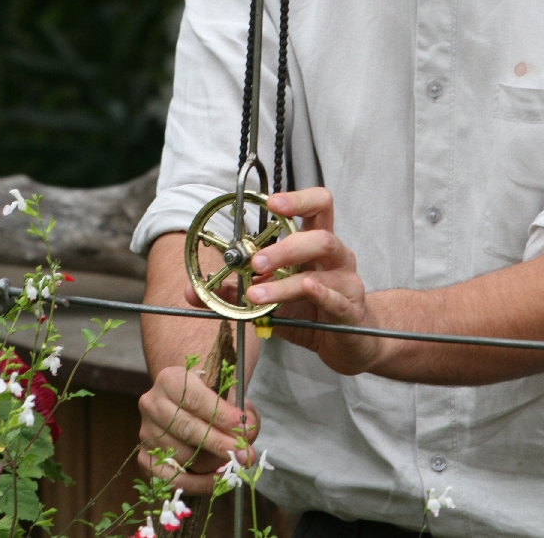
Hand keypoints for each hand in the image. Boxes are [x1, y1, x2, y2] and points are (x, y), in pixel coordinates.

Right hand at [138, 366, 259, 493]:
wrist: (184, 405)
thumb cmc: (210, 399)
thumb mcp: (227, 394)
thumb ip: (241, 411)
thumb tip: (248, 434)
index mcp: (170, 380)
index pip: (196, 399)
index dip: (221, 415)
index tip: (244, 429)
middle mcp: (152, 404)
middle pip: (188, 429)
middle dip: (220, 444)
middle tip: (245, 456)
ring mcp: (146, 433)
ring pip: (183, 456)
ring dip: (213, 463)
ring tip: (232, 462)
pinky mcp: (145, 459)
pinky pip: (173, 479)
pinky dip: (199, 483)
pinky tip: (217, 478)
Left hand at [245, 186, 383, 374]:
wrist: (347, 343)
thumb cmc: (311, 312)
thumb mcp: (271, 297)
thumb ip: (235, 291)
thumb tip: (191, 291)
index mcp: (317, 243)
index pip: (318, 206)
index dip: (298, 200)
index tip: (272, 202)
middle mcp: (336, 257)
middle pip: (320, 236)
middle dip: (284, 247)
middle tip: (255, 261)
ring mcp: (347, 282)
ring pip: (322, 271)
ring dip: (287, 280)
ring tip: (258, 293)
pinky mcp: (351, 311)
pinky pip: (337, 299)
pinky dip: (320, 294)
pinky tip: (307, 290)